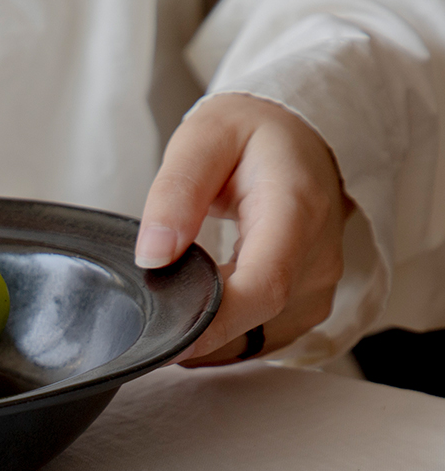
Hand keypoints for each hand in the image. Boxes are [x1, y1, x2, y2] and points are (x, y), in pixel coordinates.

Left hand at [135, 93, 348, 364]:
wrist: (298, 131)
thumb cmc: (251, 132)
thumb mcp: (202, 140)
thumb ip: (175, 195)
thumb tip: (154, 256)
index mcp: (296, 211)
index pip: (263, 288)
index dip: (215, 323)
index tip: (168, 339)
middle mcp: (318, 255)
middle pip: (257, 319)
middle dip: (200, 329)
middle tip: (150, 320)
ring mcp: (319, 281)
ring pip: (260, 335)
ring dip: (213, 334)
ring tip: (175, 305)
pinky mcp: (310, 298)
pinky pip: (266, 334)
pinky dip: (229, 331)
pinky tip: (203, 308)